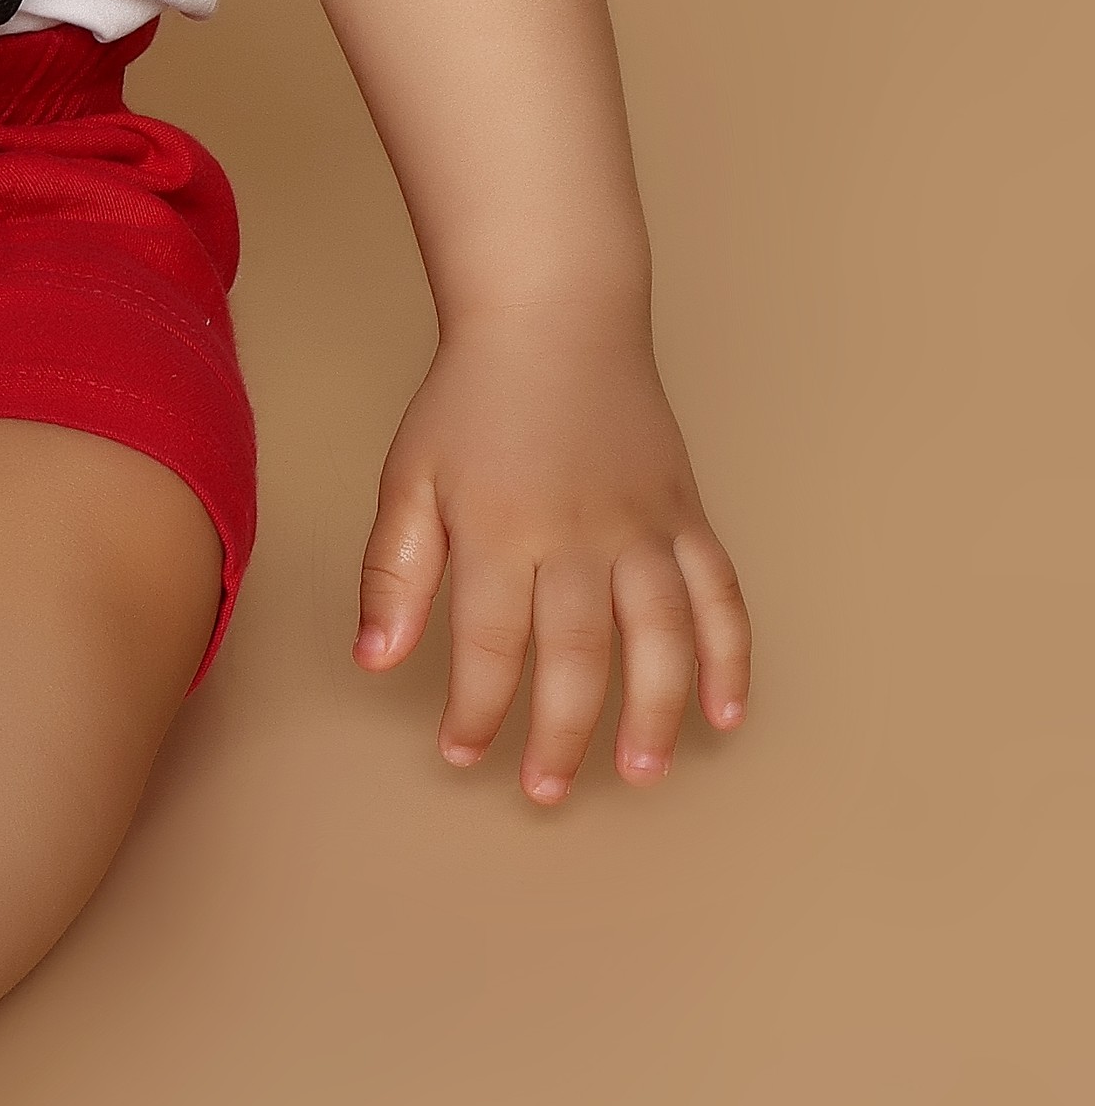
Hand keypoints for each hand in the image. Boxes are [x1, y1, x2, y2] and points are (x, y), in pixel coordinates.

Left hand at [354, 324, 750, 803]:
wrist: (554, 315)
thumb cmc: (471, 398)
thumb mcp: (409, 475)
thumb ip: (393, 571)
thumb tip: (374, 660)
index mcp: (501, 529)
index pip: (490, 645)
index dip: (477, 709)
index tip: (462, 752)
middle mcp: (578, 535)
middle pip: (577, 655)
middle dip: (562, 734)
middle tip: (545, 790)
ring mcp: (641, 525)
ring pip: (661, 636)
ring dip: (656, 710)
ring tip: (643, 771)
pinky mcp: (685, 514)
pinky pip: (720, 594)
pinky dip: (730, 655)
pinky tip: (726, 712)